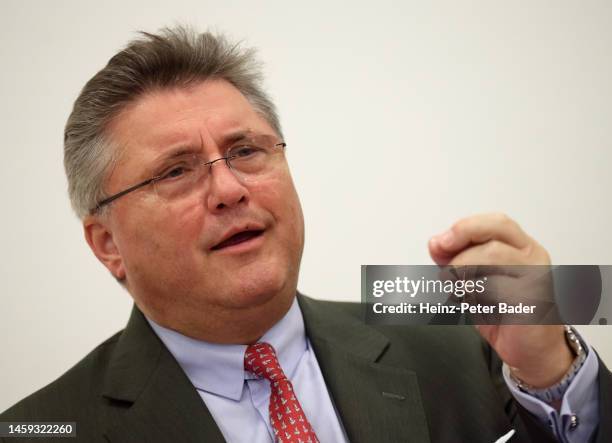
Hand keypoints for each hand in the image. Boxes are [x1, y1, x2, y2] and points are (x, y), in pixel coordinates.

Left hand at [428, 213, 573, 387]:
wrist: (532, 350)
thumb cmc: (505, 312)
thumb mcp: (473, 280)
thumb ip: (455, 259)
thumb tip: (436, 243)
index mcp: (520, 246)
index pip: (495, 222)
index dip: (464, 229)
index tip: (439, 242)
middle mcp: (533, 256)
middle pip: (493, 237)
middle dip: (460, 250)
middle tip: (445, 270)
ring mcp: (536, 276)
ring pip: (493, 257)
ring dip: (465, 273)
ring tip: (457, 290)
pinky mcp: (534, 300)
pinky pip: (497, 287)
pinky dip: (476, 295)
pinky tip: (474, 304)